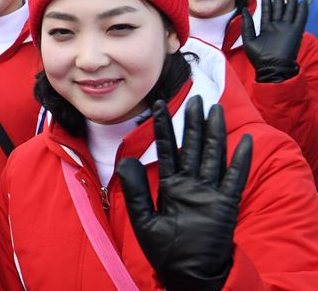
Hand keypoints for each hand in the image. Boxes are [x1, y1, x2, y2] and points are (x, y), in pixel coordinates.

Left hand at [116, 96, 251, 290]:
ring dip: (214, 133)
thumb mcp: (145, 220)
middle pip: (192, 146)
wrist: (188, 274)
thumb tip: (127, 160)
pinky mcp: (225, 204)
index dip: (162, 127)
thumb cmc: (165, 251)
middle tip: (195, 98)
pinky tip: (245, 142)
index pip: (166, 149)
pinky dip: (240, 161)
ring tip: (215, 109)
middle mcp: (190, 184)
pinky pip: (234, 178)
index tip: (158, 105)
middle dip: (192, 123)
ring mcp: (209, 192)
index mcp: (170, 186)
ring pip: (212, 155)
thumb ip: (137, 190)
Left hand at [242, 0, 307, 82]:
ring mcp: (287, 29)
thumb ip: (247, 24)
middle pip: (279, 9)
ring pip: (290, 12)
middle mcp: (277, 27)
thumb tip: (244, 9)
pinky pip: (300, 19)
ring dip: (291, 2)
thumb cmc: (258, 58)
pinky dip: (302, 10)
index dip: (267, 2)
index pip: (268, 12)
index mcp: (266, 28)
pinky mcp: (296, 32)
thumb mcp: (249, 39)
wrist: (272, 68)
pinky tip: (303, 1)